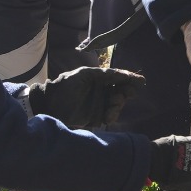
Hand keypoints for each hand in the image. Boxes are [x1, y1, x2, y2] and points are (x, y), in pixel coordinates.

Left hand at [29, 65, 144, 128]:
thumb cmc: (66, 86)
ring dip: (118, 105)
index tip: (140, 81)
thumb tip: (122, 73)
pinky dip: (112, 116)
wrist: (50, 105)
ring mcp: (100, 105)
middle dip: (126, 92)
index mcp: (99, 79)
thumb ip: (103, 73)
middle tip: (127, 94)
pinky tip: (107, 117)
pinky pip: (110, 116)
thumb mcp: (84, 74)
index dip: (130, 79)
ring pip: (117, 104)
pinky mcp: (96, 118)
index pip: (118, 78)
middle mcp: (102, 91)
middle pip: (121, 91)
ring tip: (112, 107)